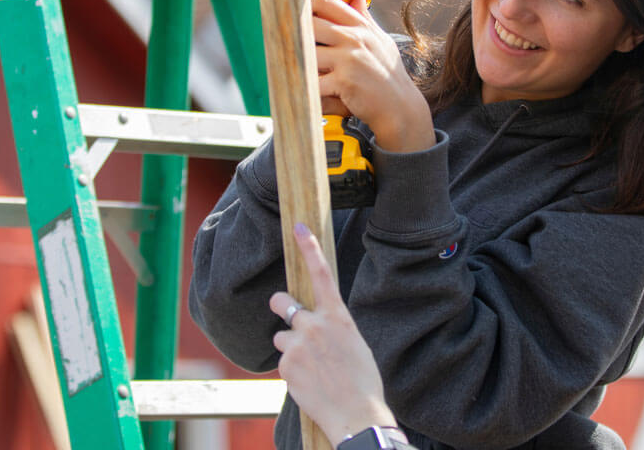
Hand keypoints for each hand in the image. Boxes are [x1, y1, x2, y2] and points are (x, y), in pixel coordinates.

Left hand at [270, 223, 396, 444]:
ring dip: (290, 348)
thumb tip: (316, 325)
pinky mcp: (285, 365)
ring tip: (311, 368)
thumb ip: (332, 328)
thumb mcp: (354, 344)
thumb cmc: (362, 381)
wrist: (356, 414)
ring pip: (281, 336)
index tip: (299, 229)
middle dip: (280, 307)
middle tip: (286, 315)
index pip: (321, 274)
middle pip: (282, 302)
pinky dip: (292, 370)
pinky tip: (310, 382)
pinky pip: (283, 362)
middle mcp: (315, 325)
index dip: (309, 249)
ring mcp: (297, 344)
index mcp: (338, 316)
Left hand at [311, 0, 434, 152]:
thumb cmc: (388, 75)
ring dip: (299, 62)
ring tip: (298, 69)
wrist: (400, 107)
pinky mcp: (344, 81)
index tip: (297, 15)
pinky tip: (307, 89)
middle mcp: (354, 39)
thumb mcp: (380, 41)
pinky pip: (314, 81)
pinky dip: (307, 86)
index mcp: (361, 27)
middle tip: (288, 43)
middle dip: (296, 34)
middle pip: (310, 24)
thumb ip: (364, 18)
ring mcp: (349, 59)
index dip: (306, 5)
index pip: (327, 2)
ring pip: (307, 52)